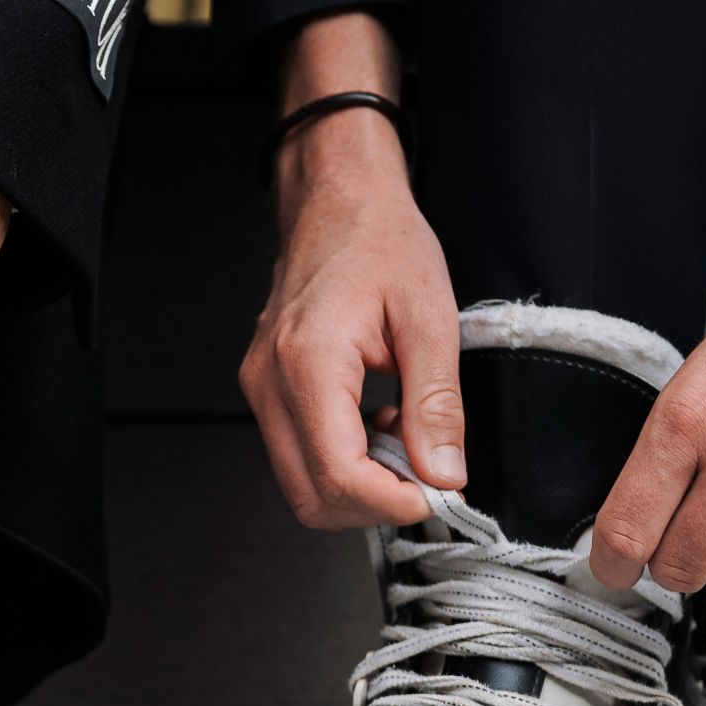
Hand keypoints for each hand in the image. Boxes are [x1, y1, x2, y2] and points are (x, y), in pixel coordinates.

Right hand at [239, 104, 463, 527]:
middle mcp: (270, 383)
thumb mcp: (430, 317)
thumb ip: (436, 403)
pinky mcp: (265, 390)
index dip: (392, 503)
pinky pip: (298, 455)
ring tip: (404, 445)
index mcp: (309, 362)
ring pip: (300, 485)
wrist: (338, 200)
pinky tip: (379, 429)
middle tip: (427, 478)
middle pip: (311, 497)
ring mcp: (260, 389)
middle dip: (375, 506)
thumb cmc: (379, 241)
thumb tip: (444, 473)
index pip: (338, 475)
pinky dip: (343, 464)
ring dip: (359, 487)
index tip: (439, 496)